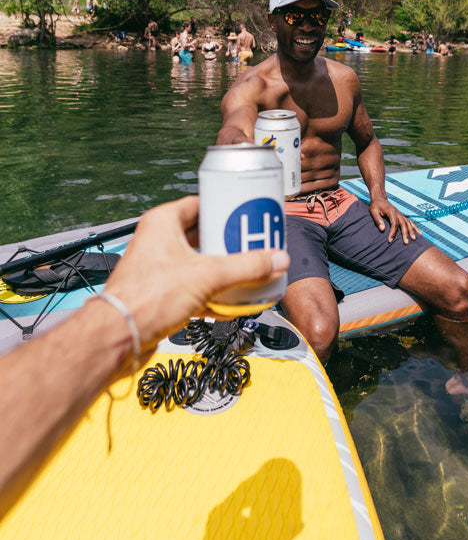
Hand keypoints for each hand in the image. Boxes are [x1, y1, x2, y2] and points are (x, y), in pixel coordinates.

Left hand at [102, 196, 288, 352]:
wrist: (120, 337)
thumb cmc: (144, 298)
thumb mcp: (207, 276)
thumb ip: (246, 268)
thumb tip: (275, 260)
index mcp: (162, 222)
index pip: (200, 203)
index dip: (225, 207)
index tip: (246, 213)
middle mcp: (158, 241)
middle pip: (203, 234)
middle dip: (228, 242)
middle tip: (252, 244)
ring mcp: (159, 268)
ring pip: (199, 262)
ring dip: (222, 269)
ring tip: (247, 271)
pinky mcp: (161, 292)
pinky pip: (193, 285)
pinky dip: (212, 291)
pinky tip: (230, 300)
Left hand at [369, 197, 418, 243]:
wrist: (380, 199)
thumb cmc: (376, 206)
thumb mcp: (373, 211)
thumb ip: (378, 220)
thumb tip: (382, 229)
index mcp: (391, 211)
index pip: (394, 223)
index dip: (393, 232)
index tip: (390, 240)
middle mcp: (398, 213)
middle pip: (403, 224)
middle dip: (405, 233)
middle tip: (406, 243)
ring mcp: (401, 214)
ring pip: (408, 223)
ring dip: (411, 231)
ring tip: (414, 239)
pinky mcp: (402, 216)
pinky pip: (410, 222)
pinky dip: (415, 227)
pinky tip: (419, 233)